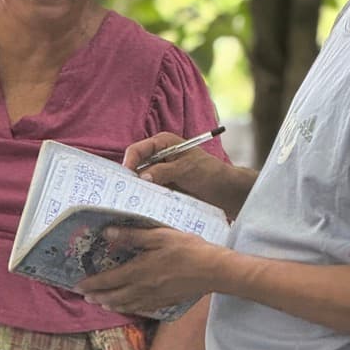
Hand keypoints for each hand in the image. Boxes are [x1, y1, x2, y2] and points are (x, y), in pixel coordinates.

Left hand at [82, 225, 219, 316]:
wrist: (213, 271)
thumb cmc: (188, 249)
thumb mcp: (160, 236)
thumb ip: (133, 236)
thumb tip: (107, 233)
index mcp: (139, 270)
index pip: (109, 279)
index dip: (92, 283)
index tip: (77, 285)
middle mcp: (143, 288)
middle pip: (114, 295)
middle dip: (97, 296)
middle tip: (84, 297)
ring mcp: (155, 297)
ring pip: (127, 304)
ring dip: (111, 304)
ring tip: (100, 304)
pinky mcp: (166, 302)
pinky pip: (142, 308)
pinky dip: (130, 308)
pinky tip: (127, 307)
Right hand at [124, 132, 252, 220]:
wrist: (225, 191)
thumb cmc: (209, 173)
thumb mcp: (186, 169)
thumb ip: (163, 171)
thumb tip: (142, 177)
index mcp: (162, 143)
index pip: (137, 150)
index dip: (129, 162)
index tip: (126, 177)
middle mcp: (157, 157)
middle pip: (135, 166)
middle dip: (130, 179)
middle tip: (125, 194)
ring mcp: (159, 174)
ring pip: (140, 182)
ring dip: (138, 191)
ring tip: (133, 203)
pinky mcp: (162, 188)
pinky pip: (148, 193)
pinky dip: (146, 199)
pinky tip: (144, 206)